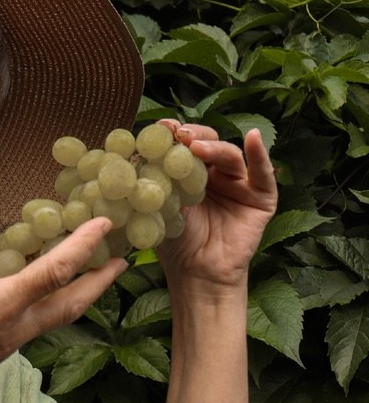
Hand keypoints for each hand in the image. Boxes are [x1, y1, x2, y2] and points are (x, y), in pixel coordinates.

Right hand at [0, 202, 126, 402]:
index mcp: (1, 306)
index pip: (55, 272)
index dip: (83, 245)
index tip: (105, 225)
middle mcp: (16, 327)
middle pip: (73, 304)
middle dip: (101, 281)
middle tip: (123, 260)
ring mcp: (11, 343)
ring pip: (59, 317)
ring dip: (82, 294)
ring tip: (95, 274)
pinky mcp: (1, 351)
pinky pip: (40, 324)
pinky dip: (56, 304)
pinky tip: (47, 293)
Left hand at [156, 122, 276, 288]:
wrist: (196, 273)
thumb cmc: (176, 243)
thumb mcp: (160, 207)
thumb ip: (155, 180)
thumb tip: (137, 152)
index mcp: (190, 172)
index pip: (185, 145)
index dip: (175, 135)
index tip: (162, 129)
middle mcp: (216, 174)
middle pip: (209, 143)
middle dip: (194, 136)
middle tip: (181, 136)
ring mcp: (239, 184)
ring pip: (230, 155)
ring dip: (214, 148)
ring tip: (197, 147)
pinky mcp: (261, 198)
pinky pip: (264, 173)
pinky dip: (259, 154)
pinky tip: (253, 138)